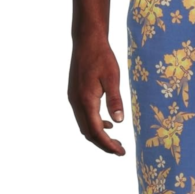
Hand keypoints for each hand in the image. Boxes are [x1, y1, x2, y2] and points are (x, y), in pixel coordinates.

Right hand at [68, 37, 125, 154]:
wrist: (87, 41)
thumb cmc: (101, 57)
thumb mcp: (113, 78)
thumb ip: (115, 100)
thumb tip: (119, 121)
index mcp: (86, 100)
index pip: (96, 131)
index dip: (108, 144)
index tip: (120, 152)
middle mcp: (76, 102)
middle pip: (88, 133)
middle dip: (104, 144)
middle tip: (120, 150)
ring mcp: (74, 99)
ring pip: (84, 126)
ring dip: (99, 136)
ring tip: (115, 140)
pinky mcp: (75, 95)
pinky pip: (83, 117)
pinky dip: (94, 125)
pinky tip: (108, 123)